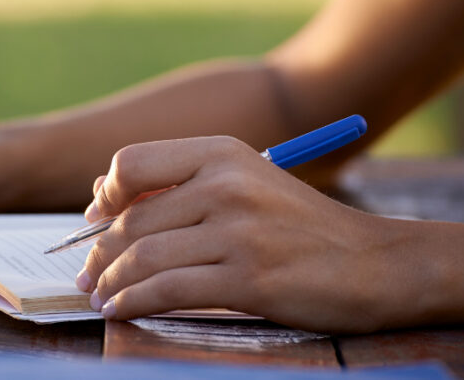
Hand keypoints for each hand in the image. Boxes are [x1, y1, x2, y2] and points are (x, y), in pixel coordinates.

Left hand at [75, 136, 432, 333]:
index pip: (132, 163)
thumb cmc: (299, 226)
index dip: (105, 195)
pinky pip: (167, 291)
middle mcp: (227, 184)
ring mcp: (238, 231)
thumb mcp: (245, 182)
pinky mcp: (249, 278)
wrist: (376, 262)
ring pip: (144, 257)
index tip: (95, 221)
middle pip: (132, 219)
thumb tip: (101, 196)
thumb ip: (179, 184)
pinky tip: (120, 311)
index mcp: (222, 153)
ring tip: (99, 296)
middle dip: (99, 253)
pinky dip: (133, 303)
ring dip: (111, 282)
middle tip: (87, 274)